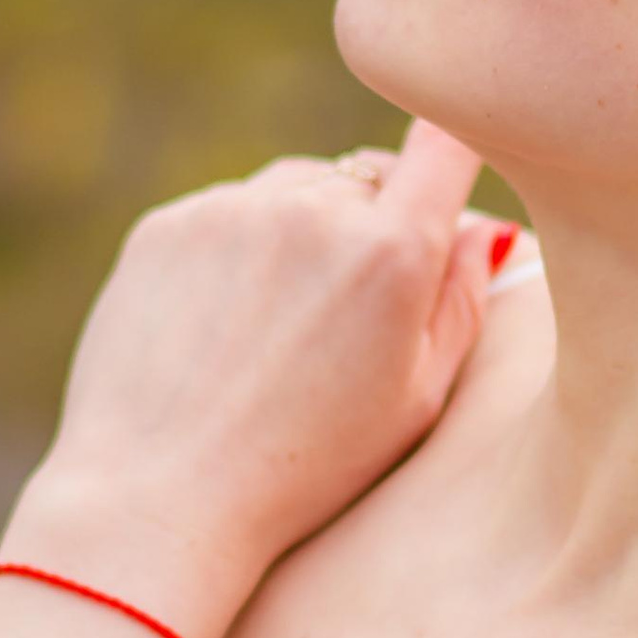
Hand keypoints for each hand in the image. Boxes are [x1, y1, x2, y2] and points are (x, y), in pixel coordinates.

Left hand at [2, 122, 500, 623]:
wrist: (158, 496)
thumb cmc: (307, 467)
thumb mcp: (417, 401)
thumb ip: (462, 300)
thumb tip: (478, 227)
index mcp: (391, 251)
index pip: (445, 141)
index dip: (451, 159)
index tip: (441, 193)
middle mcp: (312, 208)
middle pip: (366, 176)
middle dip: (372, 224)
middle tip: (351, 314)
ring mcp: (230, 209)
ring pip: (296, 188)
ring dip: (304, 231)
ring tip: (284, 329)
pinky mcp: (167, 225)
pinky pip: (227, 212)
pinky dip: (236, 251)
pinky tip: (225, 329)